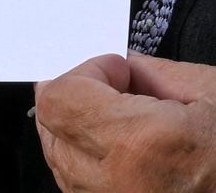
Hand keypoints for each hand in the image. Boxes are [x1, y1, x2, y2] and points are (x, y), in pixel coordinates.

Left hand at [35, 53, 215, 191]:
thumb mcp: (215, 94)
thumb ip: (157, 74)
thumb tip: (124, 68)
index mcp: (141, 144)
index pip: (62, 97)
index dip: (86, 73)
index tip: (117, 71)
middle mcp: (118, 184)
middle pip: (50, 127)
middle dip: (75, 97)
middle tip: (116, 89)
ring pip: (59, 161)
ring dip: (76, 130)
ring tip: (123, 119)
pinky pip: (79, 188)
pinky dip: (88, 163)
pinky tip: (123, 150)